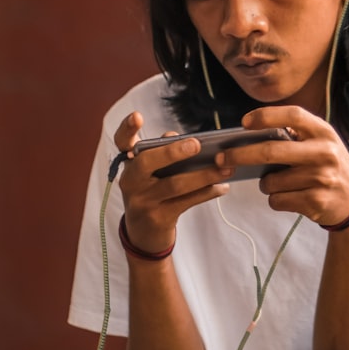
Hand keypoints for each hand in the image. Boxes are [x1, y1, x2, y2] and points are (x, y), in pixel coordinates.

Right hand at [114, 111, 233, 253]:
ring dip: (203, 175)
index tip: (137, 116)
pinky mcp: (158, 218)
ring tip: (226, 168)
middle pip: (147, 163)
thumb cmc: (153, 191)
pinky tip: (223, 187)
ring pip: (174, 185)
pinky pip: (187, 202)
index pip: (122, 143)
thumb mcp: (152, 172)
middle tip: (196, 144)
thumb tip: (178, 138)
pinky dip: (207, 193)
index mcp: (129, 164)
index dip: (127, 129)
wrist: (144, 233)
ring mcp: (143, 201)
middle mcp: (131, 181)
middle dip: (172, 152)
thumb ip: (163, 152)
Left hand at [220, 106, 348, 226]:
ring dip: (265, 183)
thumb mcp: (321, 142)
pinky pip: (276, 200)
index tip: (244, 123)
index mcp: (324, 132)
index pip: (293, 115)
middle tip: (222, 158)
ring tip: (281, 182)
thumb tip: (249, 135)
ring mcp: (321, 179)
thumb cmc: (328, 164)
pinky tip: (290, 196)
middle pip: (270, 151)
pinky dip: (275, 199)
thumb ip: (295, 134)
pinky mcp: (315, 202)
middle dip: (240, 155)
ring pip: (270, 182)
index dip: (266, 116)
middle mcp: (324, 153)